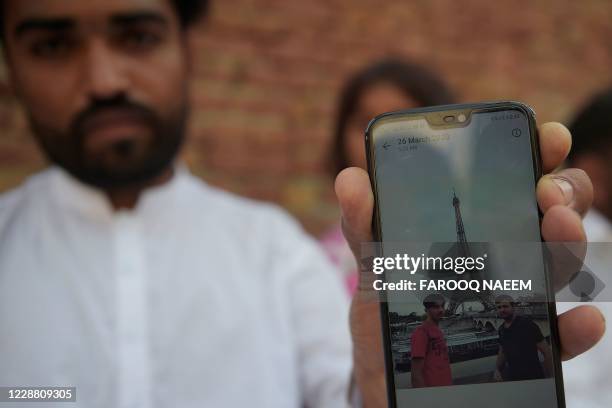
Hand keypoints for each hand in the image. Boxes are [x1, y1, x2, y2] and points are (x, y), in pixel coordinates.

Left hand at [335, 122, 604, 407]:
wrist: (384, 372)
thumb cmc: (385, 310)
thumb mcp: (372, 263)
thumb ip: (364, 223)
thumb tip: (351, 179)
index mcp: (474, 226)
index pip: (515, 181)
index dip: (538, 154)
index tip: (547, 137)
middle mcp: (505, 255)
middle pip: (552, 213)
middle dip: (561, 192)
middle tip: (546, 191)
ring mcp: (518, 297)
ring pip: (562, 263)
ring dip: (570, 242)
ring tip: (557, 229)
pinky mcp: (521, 344)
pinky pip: (558, 336)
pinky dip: (575, 327)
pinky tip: (579, 319)